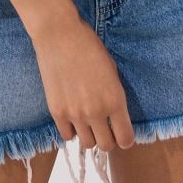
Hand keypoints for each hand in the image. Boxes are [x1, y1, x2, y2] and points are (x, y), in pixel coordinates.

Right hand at [32, 15, 135, 153]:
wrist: (60, 36)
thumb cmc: (89, 47)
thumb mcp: (112, 70)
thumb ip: (114, 96)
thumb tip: (115, 115)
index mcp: (115, 100)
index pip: (126, 139)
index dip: (125, 138)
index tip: (121, 132)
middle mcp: (97, 112)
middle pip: (106, 146)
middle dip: (108, 138)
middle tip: (105, 126)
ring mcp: (75, 114)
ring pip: (87, 144)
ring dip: (90, 135)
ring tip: (88, 120)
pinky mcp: (57, 113)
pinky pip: (68, 136)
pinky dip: (72, 130)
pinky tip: (73, 116)